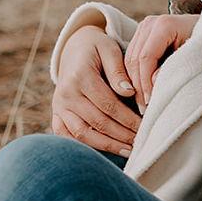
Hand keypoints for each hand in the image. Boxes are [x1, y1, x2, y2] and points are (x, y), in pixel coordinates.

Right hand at [52, 25, 140, 155]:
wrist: (73, 48)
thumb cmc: (97, 48)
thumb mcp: (109, 49)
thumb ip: (118, 70)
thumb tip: (129, 92)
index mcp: (80, 77)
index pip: (108, 104)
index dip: (128, 118)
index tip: (145, 126)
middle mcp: (66, 94)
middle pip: (97, 122)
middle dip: (122, 135)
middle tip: (141, 142)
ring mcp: (59, 107)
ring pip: (82, 134)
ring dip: (107, 146)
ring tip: (129, 151)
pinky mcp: (56, 115)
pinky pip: (68, 137)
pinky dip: (86, 147)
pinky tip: (106, 152)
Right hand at [123, 12, 198, 108]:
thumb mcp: (194, 56)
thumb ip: (175, 68)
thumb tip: (154, 82)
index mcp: (164, 25)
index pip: (145, 57)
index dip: (145, 81)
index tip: (150, 101)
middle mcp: (150, 24)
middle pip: (134, 59)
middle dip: (138, 85)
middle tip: (144, 108)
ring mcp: (144, 28)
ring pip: (130, 60)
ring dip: (134, 83)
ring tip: (143, 104)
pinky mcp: (141, 35)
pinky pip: (132, 58)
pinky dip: (135, 76)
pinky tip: (142, 92)